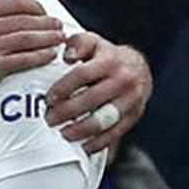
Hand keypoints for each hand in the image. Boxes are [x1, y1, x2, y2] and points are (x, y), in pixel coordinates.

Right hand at [0, 0, 63, 115]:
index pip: (13, 3)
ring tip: (59, 39)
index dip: (34, 7)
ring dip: (47, 38)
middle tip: (59, 26)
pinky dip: (39, 56)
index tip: (45, 13)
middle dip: (46, 23)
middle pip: (23, 20)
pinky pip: (22, 58)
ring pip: (26, 38)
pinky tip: (50, 55)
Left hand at [46, 36, 149, 152]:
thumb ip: (77, 43)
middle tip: (49, 119)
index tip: (49, 99)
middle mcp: (124, 80)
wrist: (140, 69)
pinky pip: (116, 133)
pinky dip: (99, 142)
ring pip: (104, 119)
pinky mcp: (134, 116)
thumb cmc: (107, 56)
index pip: (83, 75)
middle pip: (92, 99)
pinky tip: (83, 146)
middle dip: (67, 112)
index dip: (64, 88)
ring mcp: (131, 100)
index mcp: (111, 61)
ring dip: (81, 130)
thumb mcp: (93, 42)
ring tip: (64, 134)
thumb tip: (66, 56)